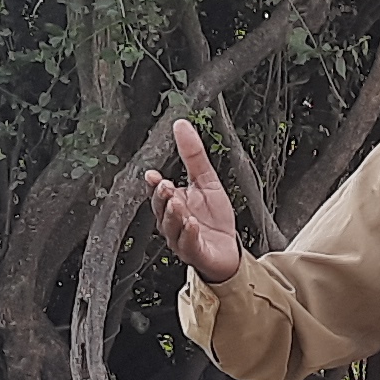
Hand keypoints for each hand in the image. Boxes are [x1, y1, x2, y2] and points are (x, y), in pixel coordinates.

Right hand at [142, 118, 243, 282]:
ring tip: (177, 203)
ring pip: (172, 227)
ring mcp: (182, 239)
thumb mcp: (207, 180)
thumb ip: (193, 155)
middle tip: (166, 186)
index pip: (158, 192)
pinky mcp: (195, 253)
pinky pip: (188, 245)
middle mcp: (173, 222)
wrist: (228, 250)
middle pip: (161, 210)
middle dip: (162, 198)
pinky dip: (188, 235)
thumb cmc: (214, 218)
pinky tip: (192, 224)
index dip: (154, 185)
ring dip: (174, 215)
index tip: (152, 175)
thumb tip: (181, 125)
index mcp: (173, 203)